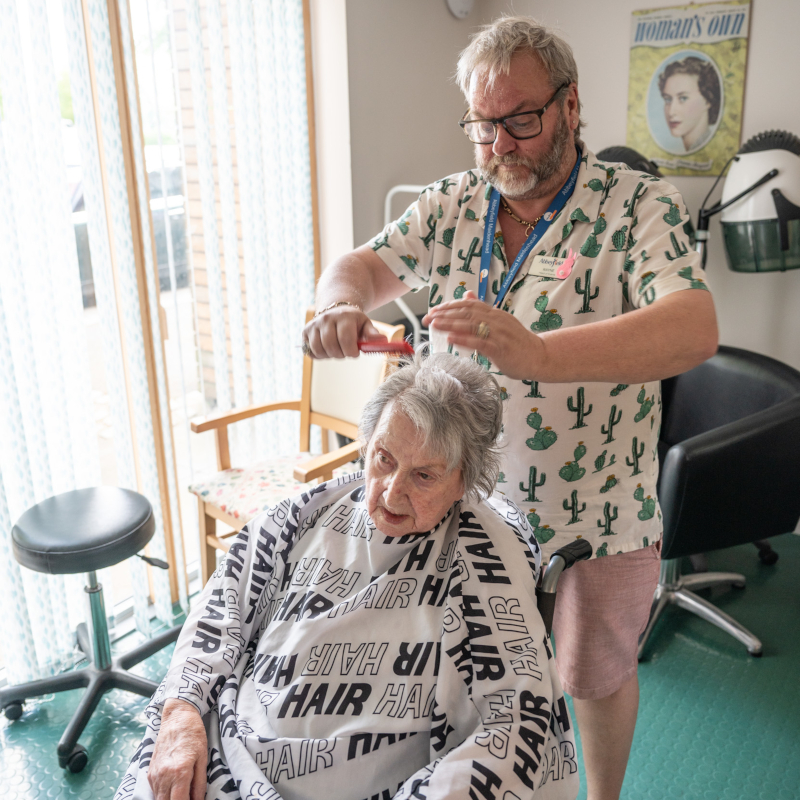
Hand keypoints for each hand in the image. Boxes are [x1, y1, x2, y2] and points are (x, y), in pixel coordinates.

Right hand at [148, 698, 207, 799]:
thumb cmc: (194, 734)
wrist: (177, 717)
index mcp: (180, 773)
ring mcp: (154, 775)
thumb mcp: (203, 758)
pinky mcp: (150, 772)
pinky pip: (154, 792)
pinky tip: (173, 789)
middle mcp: (164, 776)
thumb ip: (200, 784)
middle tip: (187, 797)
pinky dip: (163, 795)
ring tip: (182, 793)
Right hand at [302, 305, 386, 358]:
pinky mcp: (305, 331)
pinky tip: (326, 349)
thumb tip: (383, 340)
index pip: (345, 340)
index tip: (355, 353)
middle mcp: (327, 318)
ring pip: (319, 350)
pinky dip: (319, 354)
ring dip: (329, 355)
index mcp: (344, 317)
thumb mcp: (365, 325)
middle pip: (331, 346)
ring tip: (336, 349)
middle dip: (341, 354)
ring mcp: (314, 324)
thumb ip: (372, 334)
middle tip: (345, 351)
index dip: (351, 352)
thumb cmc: (353, 322)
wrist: (336, 310)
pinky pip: (310, 351)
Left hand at [423, 291, 544, 379]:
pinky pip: (480, 342)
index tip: (433, 311)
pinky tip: (451, 339)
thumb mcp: (500, 322)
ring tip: (434, 324)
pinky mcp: (501, 348)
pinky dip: (464, 339)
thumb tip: (466, 295)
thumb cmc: (518, 342)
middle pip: (466, 313)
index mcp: (494, 313)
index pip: (468, 305)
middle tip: (427, 318)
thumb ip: (482, 310)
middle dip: (444, 314)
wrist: (540, 356)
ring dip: (450, 324)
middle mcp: (496, 320)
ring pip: (471, 325)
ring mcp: (499, 333)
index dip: (449, 306)